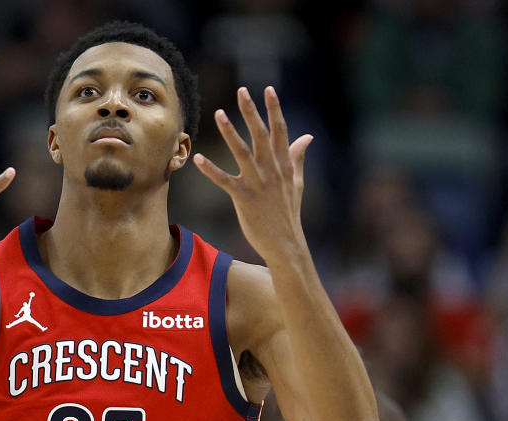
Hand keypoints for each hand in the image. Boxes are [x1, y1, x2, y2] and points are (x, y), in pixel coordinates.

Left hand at [193, 87, 312, 261]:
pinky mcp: (244, 198)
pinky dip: (211, 170)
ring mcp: (258, 184)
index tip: (268, 90)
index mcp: (285, 165)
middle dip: (251, 112)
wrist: (285, 242)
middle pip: (261, 135)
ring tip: (219, 114)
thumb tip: (308, 136)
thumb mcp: (297, 182)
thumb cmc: (288, 212)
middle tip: (242, 91)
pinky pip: (225, 181)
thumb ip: (298, 157)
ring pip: (243, 153)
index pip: (280, 131)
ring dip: (230, 133)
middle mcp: (273, 170)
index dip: (274, 109)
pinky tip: (199, 159)